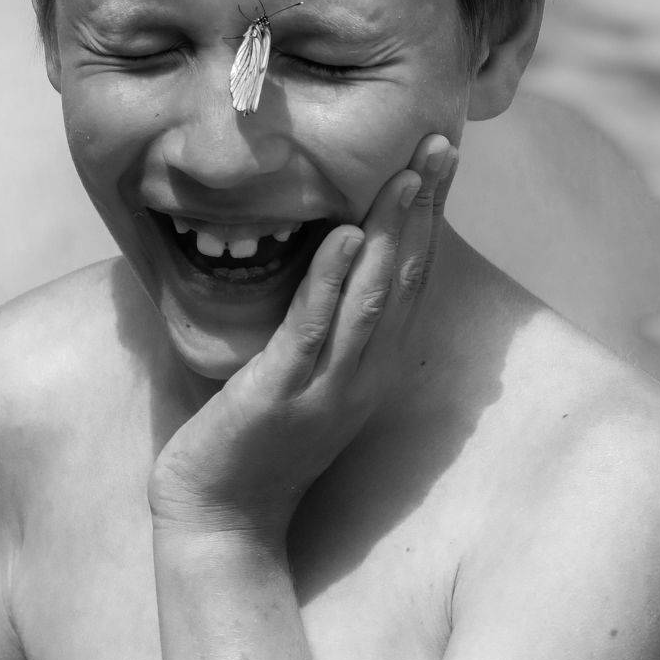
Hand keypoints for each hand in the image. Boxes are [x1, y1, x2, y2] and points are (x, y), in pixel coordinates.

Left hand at [148, 134, 457, 543]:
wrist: (219, 518)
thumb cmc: (255, 439)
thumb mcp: (305, 374)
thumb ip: (322, 322)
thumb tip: (325, 254)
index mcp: (370, 365)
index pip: (411, 276)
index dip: (429, 215)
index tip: (440, 156)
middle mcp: (363, 373)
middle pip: (406, 277)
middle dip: (424, 208)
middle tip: (440, 142)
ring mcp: (326, 386)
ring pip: (372, 297)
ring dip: (393, 232)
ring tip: (408, 173)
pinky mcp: (281, 394)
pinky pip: (313, 328)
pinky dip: (332, 279)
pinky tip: (347, 234)